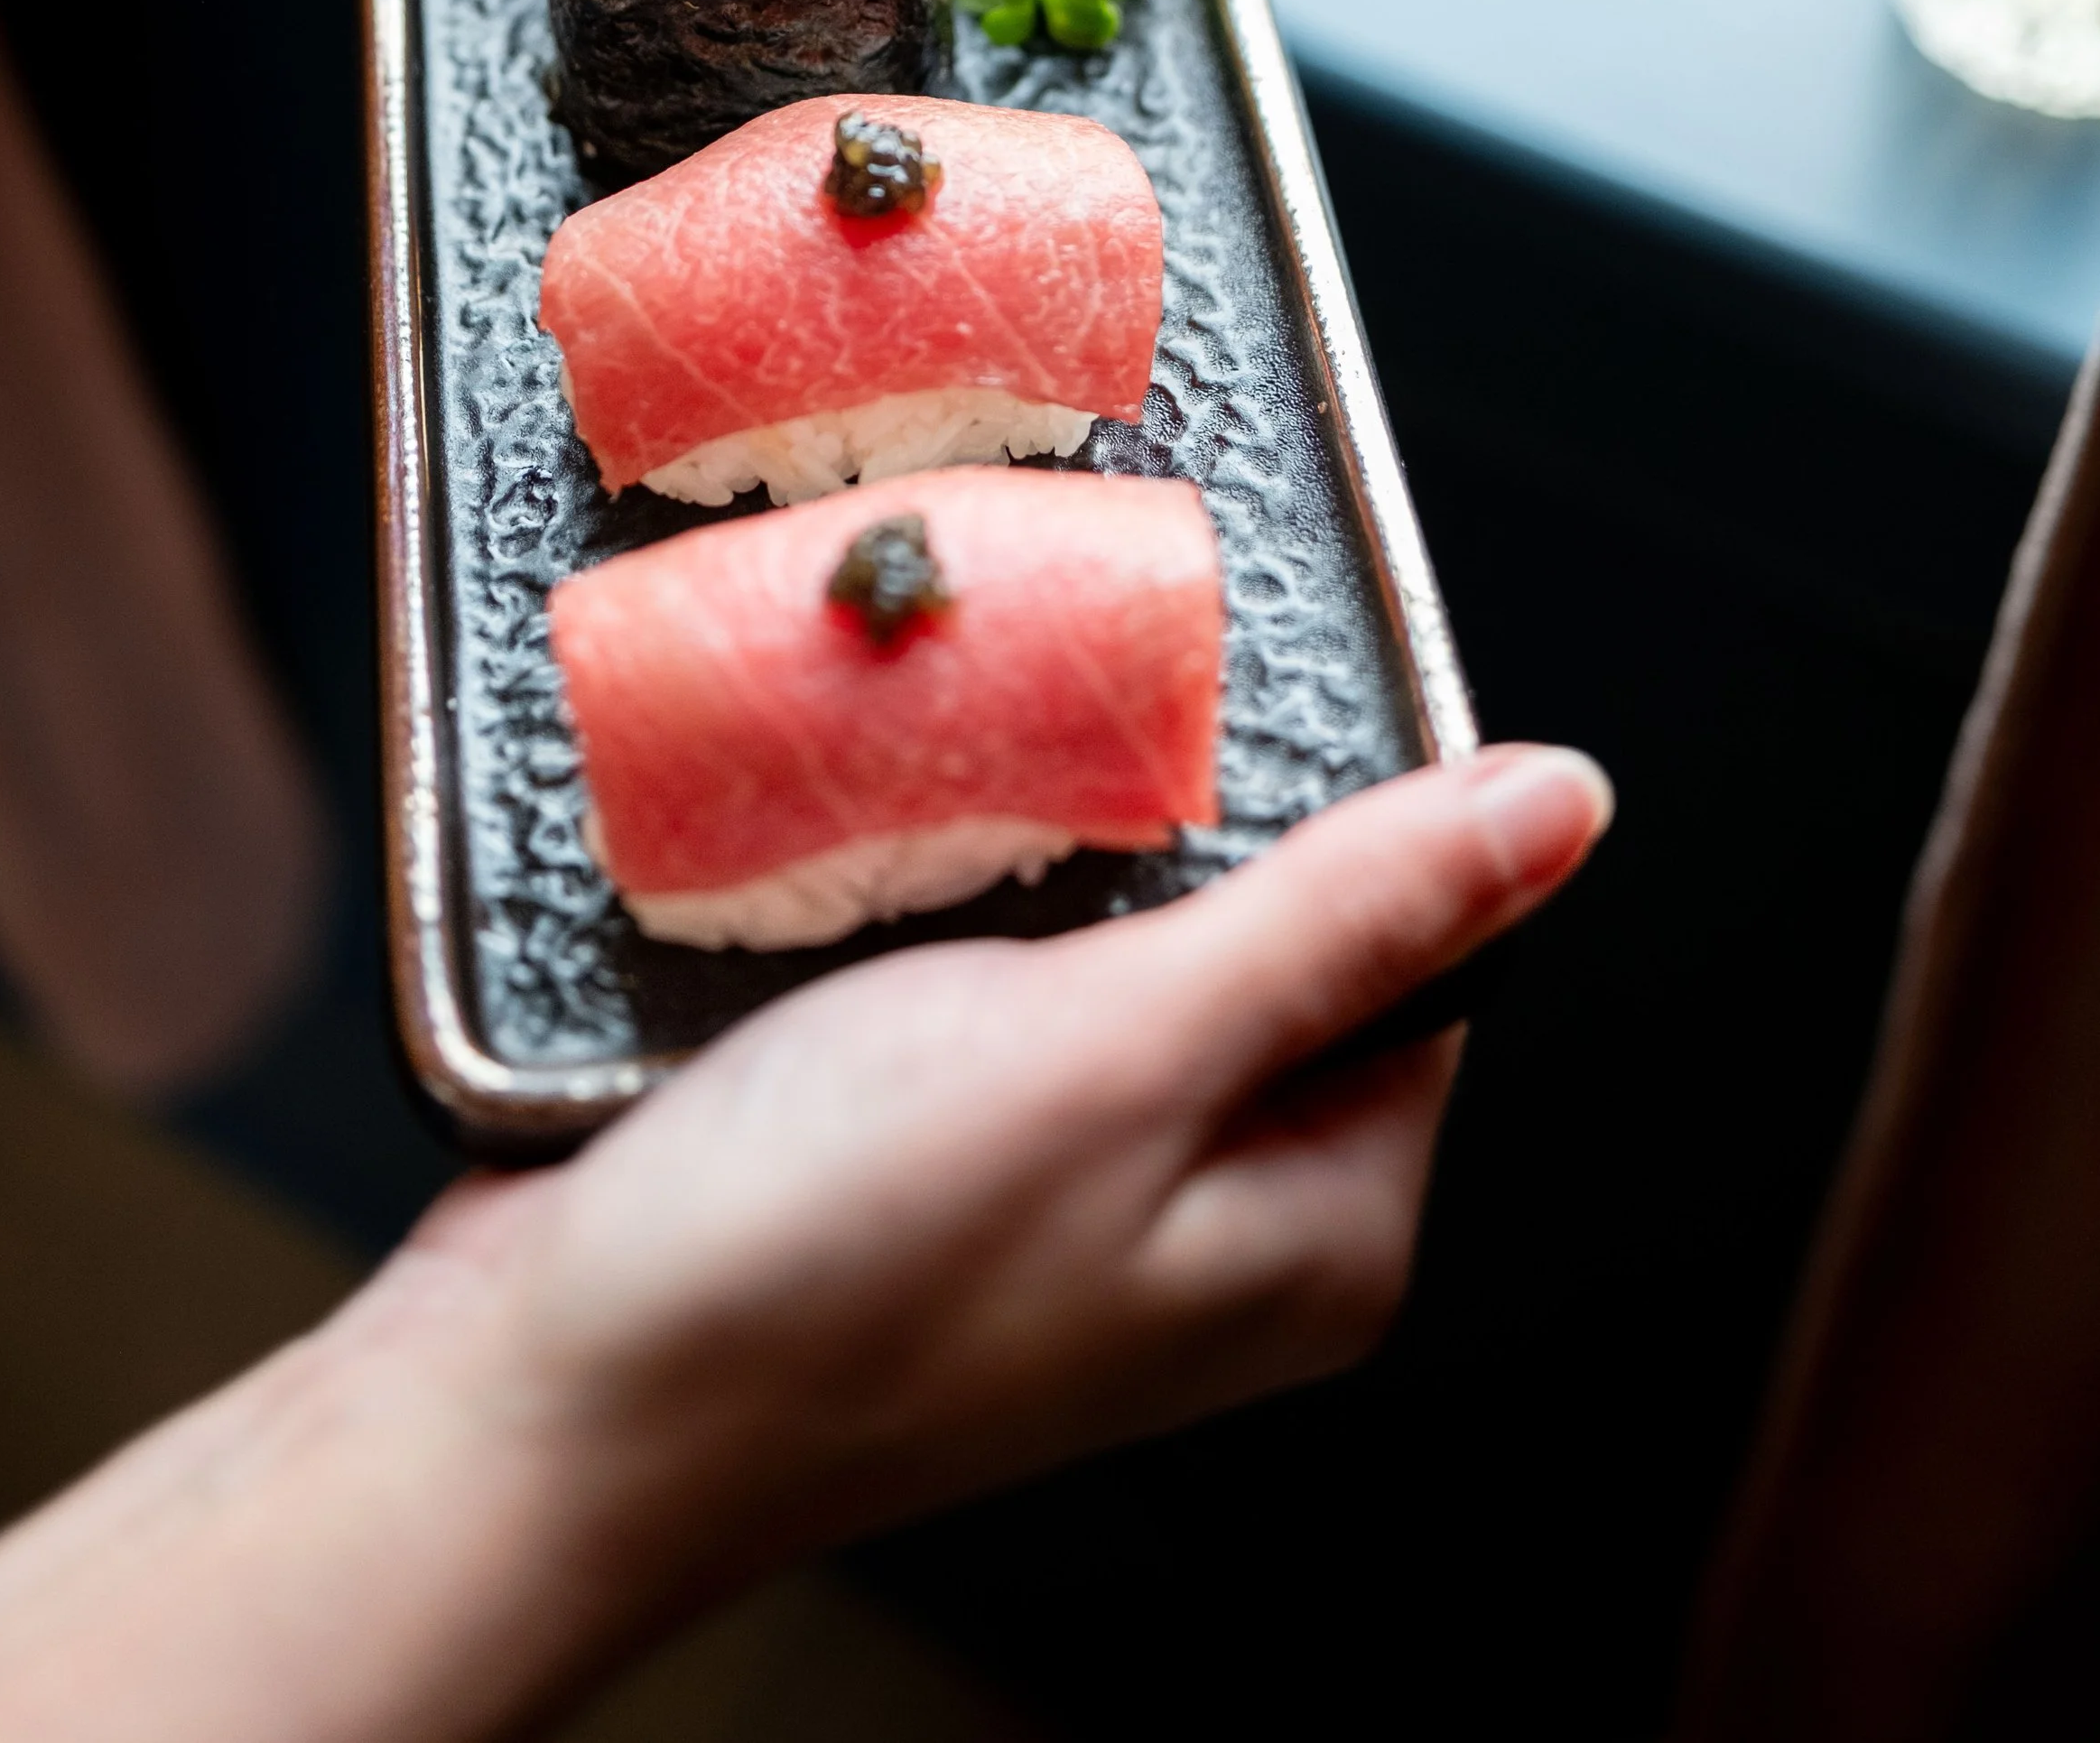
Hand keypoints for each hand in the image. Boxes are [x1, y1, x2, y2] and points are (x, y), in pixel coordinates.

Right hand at [0, 744, 1608, 1742]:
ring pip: (1111, 938)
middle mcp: (1212, 1226)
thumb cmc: (821, 1264)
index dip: (1339, 800)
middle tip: (1066, 726)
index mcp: (1317, 1227)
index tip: (1224, 700)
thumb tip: (1562, 804)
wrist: (537, 1398)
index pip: (1423, 952)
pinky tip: (886, 863)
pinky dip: (950, 902)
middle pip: (1263, 931)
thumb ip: (1347, 915)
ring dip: (1044, 846)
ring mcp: (1070, 1197)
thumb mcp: (1119, 1049)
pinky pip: (994, 981)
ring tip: (963, 796)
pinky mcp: (941, 1159)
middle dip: (1169, 814)